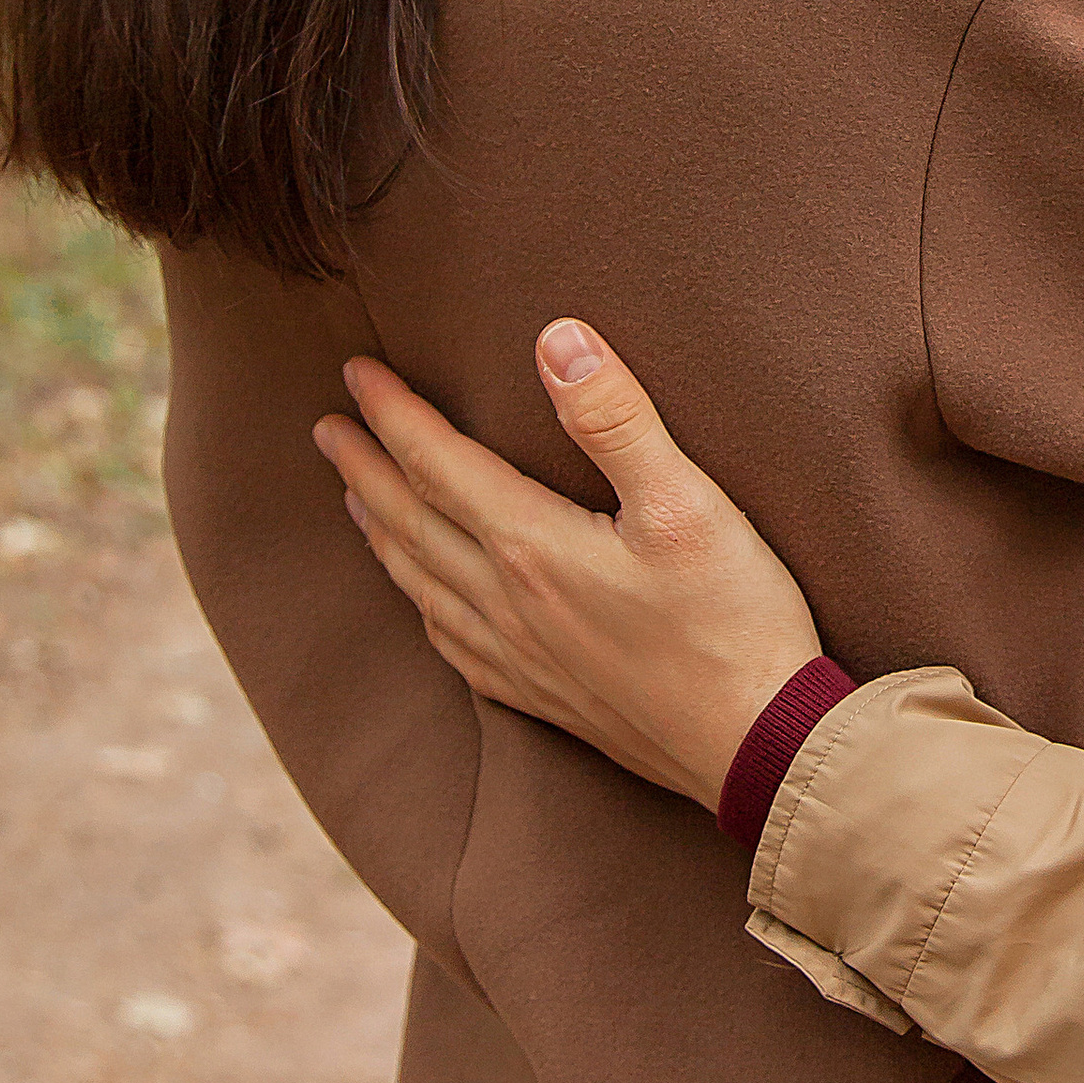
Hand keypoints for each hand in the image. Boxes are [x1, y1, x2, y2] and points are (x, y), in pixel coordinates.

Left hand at [311, 324, 821, 808]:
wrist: (756, 743)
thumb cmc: (733, 619)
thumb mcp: (688, 503)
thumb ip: (617, 419)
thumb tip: (556, 339)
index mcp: (533, 547)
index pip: (439, 464)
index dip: (393, 414)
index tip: (357, 373)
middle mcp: (508, 604)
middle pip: (412, 524)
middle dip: (365, 469)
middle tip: (326, 429)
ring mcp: (520, 657)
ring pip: (423, 585)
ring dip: (382, 535)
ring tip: (356, 502)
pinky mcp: (544, 697)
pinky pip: (454, 645)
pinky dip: (424, 608)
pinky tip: (426, 604)